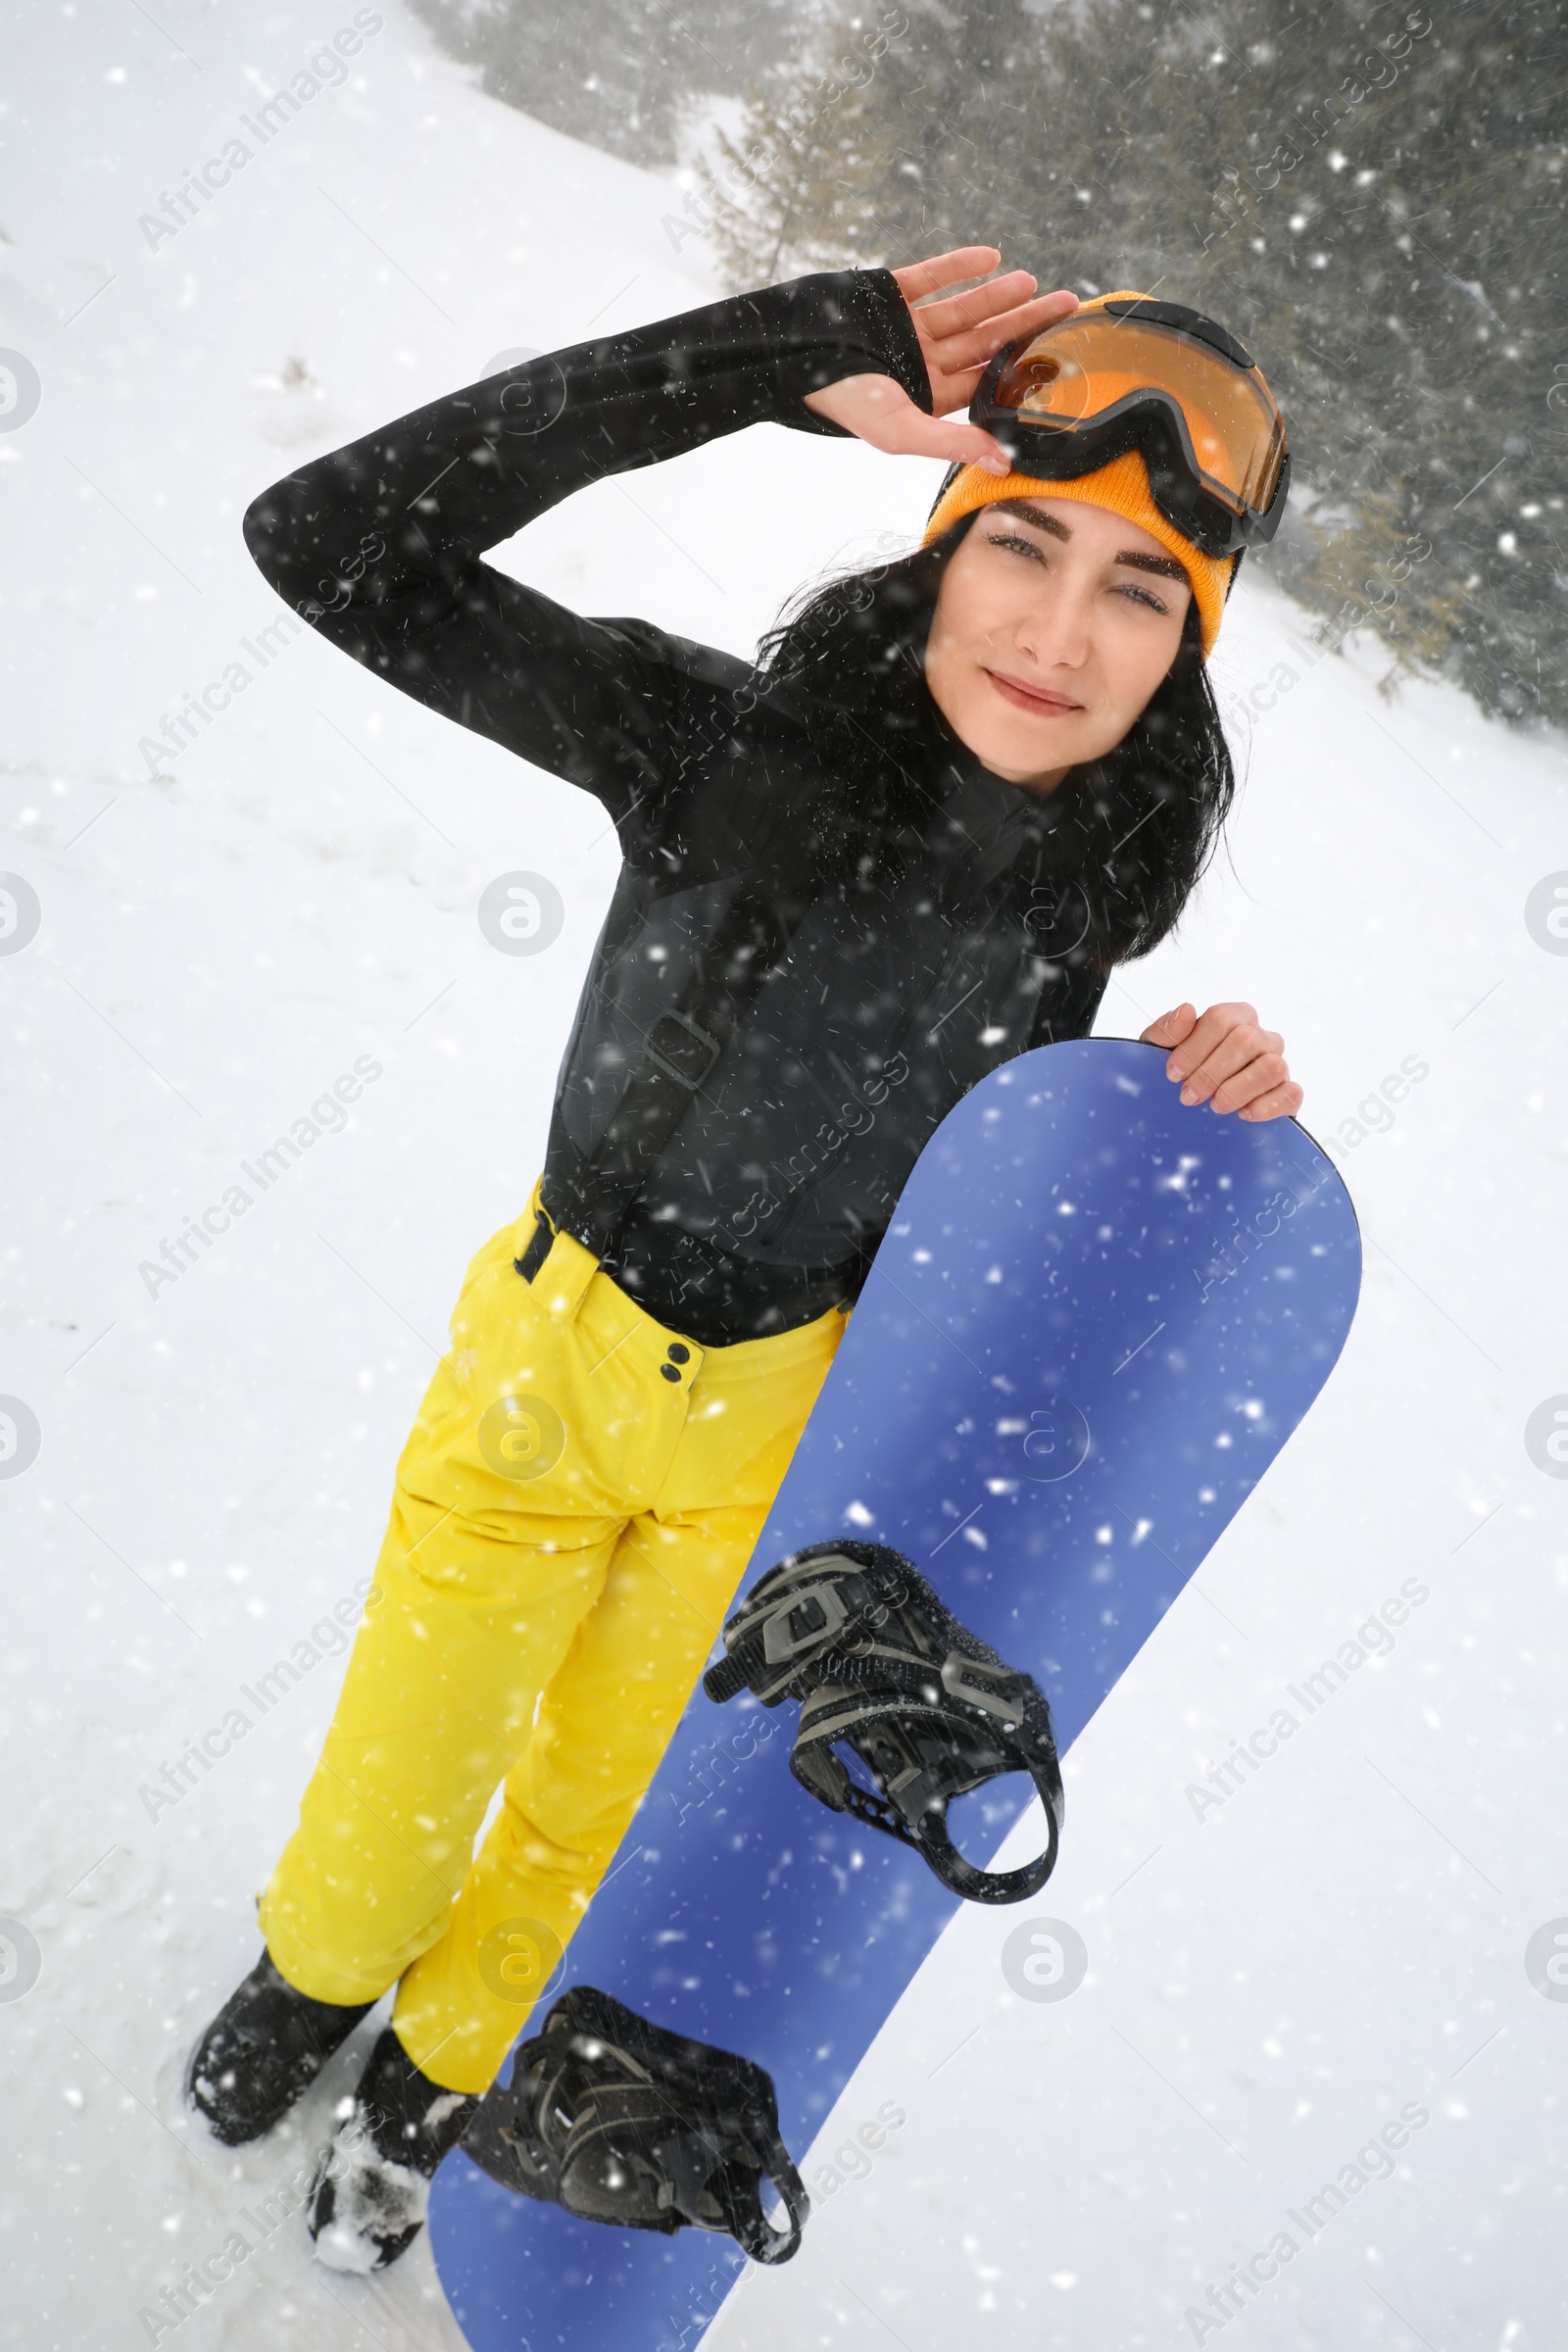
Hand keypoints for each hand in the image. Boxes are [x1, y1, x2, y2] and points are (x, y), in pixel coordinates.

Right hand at [802, 244, 1076, 472]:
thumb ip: (953, 442)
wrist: (788, 355)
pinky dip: (960, 266)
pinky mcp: (891, 291)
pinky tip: (992, 257)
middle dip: (1025, 325)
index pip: (985, 383)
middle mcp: (922, 362)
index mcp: (927, 398)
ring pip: (964, 308)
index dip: (1022, 368)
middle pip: (984, 343)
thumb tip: (1004, 462)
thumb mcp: (900, 430)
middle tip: (1067, 305)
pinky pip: (932, 276)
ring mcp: (907, 326)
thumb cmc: (841, 402)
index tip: (1059, 353)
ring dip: (998, 295)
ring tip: (1034, 283)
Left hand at [1140, 1002, 1302, 1122]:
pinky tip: (1242, 1114)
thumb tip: (1186, 1010)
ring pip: (1272, 1067)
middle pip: (1246, 1040)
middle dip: (1211, 1072)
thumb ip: (1167, 1030)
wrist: (1192, 1104)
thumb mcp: (1161, 1050)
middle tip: (1189, 1096)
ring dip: (1237, 1090)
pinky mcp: (1288, 1093)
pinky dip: (1266, 1106)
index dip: (1194, 1047)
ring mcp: (1278, 1064)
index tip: (1173, 1074)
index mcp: (1234, 1017)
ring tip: (1215, 1106)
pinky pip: (1291, 1094)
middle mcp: (1261, 1037)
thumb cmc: (1181, 1070)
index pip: (1221, 1018)